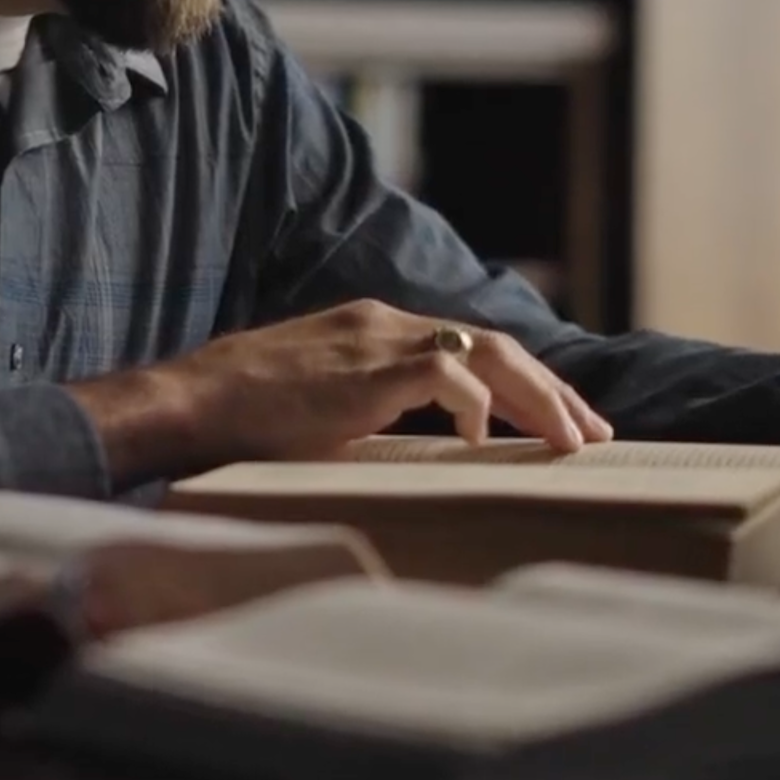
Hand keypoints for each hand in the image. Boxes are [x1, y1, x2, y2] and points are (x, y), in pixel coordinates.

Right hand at [68, 299, 612, 487]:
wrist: (189, 401)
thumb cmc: (240, 418)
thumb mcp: (318, 408)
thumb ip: (366, 415)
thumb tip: (411, 456)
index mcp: (374, 330)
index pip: (468, 345)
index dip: (520, 382)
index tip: (557, 420)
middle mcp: (384, 323)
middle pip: (493, 345)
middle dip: (549, 390)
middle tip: (590, 434)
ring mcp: (376, 341)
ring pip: (484, 354)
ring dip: (536, 399)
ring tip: (571, 441)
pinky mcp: (367, 369)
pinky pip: (446, 375)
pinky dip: (476, 404)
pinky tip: (485, 439)